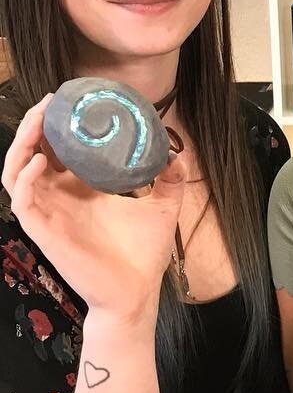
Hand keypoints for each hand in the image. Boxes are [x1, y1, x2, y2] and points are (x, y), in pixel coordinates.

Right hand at [2, 97, 186, 319]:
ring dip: (22, 143)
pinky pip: (22, 200)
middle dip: (35, 125)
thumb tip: (176, 155)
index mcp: (81, 190)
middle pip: (31, 153)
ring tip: (40, 121)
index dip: (58, 125)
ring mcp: (49, 214)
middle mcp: (59, 198)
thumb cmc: (142, 255)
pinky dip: (26, 178)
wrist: (137, 293)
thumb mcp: (162, 208)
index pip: (59, 150)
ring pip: (16, 171)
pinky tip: (42, 161)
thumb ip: (168, 181)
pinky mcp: (44, 232)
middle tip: (52, 100)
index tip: (71, 99)